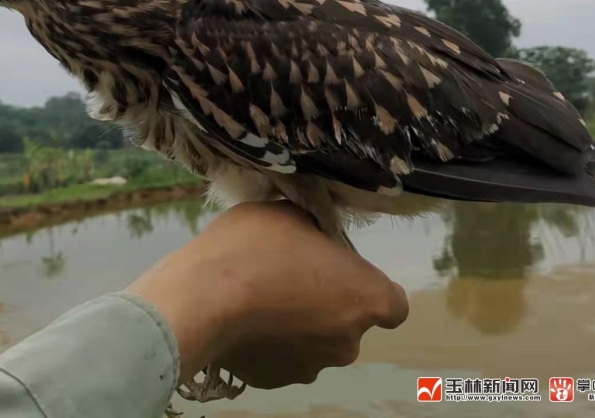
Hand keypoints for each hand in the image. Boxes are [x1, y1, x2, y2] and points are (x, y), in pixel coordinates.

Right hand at [126, 200, 407, 388]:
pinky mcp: (274, 382)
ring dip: (297, 325)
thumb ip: (315, 229)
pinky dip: (268, 344)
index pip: (392, 303)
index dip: (365, 284)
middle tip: (288, 276)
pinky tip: (243, 320)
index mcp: (366, 297)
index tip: (336, 270)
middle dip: (326, 303)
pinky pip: (280, 359)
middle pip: (348, 322)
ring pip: (314, 343)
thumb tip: (312, 236)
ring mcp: (312, 367)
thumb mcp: (291, 213)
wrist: (203, 297)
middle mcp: (349, 343)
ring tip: (258, 299)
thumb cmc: (255, 246)